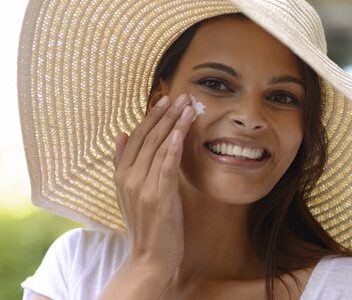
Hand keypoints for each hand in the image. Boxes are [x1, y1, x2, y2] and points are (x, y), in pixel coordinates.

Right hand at [112, 93, 193, 276]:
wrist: (149, 255)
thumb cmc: (146, 223)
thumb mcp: (129, 192)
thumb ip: (124, 163)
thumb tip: (121, 134)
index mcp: (121, 174)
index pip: (136, 137)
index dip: (151, 117)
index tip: (165, 100)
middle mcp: (129, 177)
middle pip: (148, 138)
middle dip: (166, 115)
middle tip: (182, 97)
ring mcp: (142, 187)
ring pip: (159, 147)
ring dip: (175, 124)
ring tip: (189, 107)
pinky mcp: (158, 196)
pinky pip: (166, 165)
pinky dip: (174, 147)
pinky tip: (182, 131)